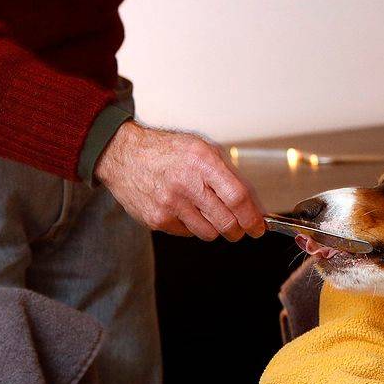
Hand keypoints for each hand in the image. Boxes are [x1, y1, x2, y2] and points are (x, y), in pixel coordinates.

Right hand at [95, 121, 264, 240]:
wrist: (124, 155)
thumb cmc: (167, 151)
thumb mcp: (203, 149)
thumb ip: (229, 175)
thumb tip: (253, 204)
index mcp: (203, 162)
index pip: (237, 197)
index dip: (252, 217)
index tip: (259, 226)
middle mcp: (186, 184)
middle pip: (226, 221)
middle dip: (238, 229)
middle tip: (240, 228)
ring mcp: (170, 204)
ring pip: (209, 232)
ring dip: (216, 228)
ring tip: (208, 212)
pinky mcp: (157, 219)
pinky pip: (187, 233)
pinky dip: (192, 226)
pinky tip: (185, 209)